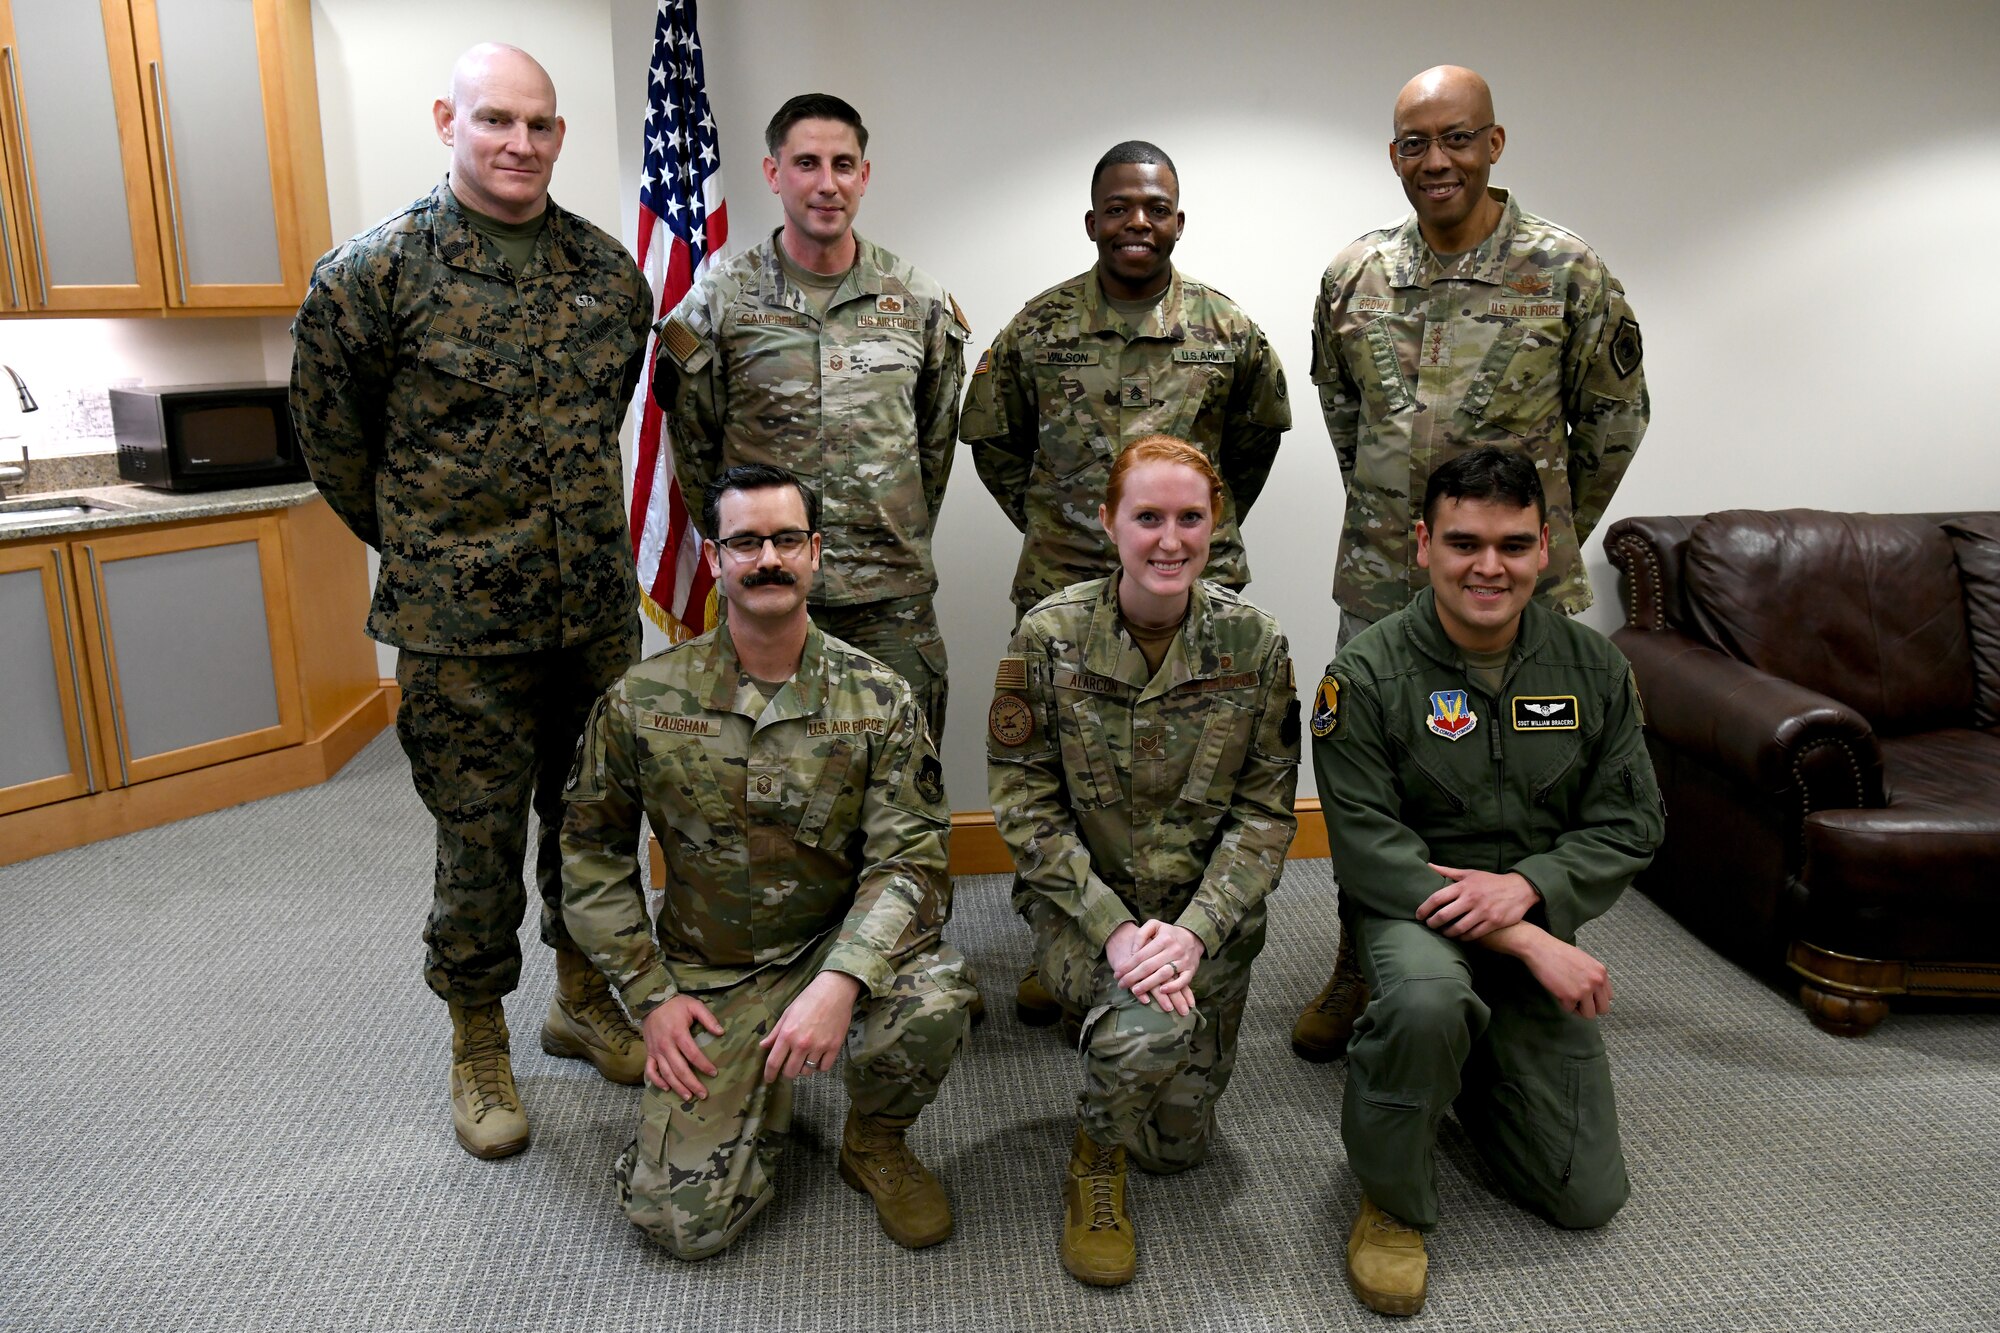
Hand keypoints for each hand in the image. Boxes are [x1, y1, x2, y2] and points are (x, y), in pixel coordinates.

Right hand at [642, 993, 723, 1100]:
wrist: (652, 1002)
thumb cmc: (676, 1004)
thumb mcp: (694, 1005)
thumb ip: (708, 1018)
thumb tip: (721, 1032)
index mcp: (678, 1033)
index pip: (693, 1054)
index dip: (704, 1065)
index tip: (714, 1073)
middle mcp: (666, 1045)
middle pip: (679, 1069)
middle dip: (692, 1083)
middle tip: (703, 1094)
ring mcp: (656, 1051)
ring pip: (666, 1074)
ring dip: (677, 1087)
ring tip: (689, 1097)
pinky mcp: (649, 1053)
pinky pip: (650, 1070)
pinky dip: (657, 1081)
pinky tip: (667, 1088)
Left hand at [759, 971, 861, 1083]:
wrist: (835, 990)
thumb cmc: (808, 999)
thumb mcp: (788, 1013)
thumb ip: (775, 1032)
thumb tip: (763, 1046)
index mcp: (787, 1034)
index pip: (774, 1062)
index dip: (769, 1074)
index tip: (769, 1079)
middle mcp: (802, 1044)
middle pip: (791, 1072)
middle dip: (787, 1071)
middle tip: (790, 1065)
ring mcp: (819, 1047)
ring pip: (807, 1071)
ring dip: (804, 1068)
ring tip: (805, 1058)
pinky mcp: (834, 1047)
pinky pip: (824, 1068)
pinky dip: (820, 1066)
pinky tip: (818, 1058)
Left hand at [1108, 919, 1203, 1016]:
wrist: (1194, 937)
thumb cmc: (1169, 933)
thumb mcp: (1155, 925)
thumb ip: (1141, 934)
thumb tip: (1133, 952)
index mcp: (1163, 939)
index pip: (1141, 955)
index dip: (1127, 966)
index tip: (1117, 974)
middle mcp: (1173, 949)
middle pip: (1149, 966)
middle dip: (1133, 977)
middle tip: (1121, 985)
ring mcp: (1183, 961)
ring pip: (1164, 974)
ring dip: (1148, 984)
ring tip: (1135, 990)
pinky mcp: (1191, 970)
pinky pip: (1183, 981)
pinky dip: (1173, 987)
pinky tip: (1162, 991)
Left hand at [1418, 865, 1538, 940]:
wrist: (1520, 889)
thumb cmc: (1491, 881)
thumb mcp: (1470, 874)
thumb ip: (1448, 872)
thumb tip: (1428, 866)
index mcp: (1464, 886)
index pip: (1437, 898)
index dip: (1424, 908)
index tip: (1419, 915)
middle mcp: (1472, 899)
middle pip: (1444, 915)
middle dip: (1433, 923)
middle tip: (1429, 925)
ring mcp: (1483, 912)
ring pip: (1457, 928)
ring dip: (1446, 933)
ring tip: (1443, 932)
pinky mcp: (1493, 923)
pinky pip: (1472, 934)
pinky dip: (1462, 937)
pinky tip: (1458, 936)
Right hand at [1517, 930, 1613, 1018]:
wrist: (1540, 948)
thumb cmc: (1559, 953)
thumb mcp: (1585, 961)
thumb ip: (1593, 976)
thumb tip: (1595, 993)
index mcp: (1601, 973)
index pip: (1609, 997)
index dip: (1596, 998)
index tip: (1586, 996)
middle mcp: (1596, 982)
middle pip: (1603, 1009)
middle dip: (1590, 1008)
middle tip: (1578, 1002)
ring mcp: (1584, 990)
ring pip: (1589, 1014)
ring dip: (1578, 1009)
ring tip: (1568, 998)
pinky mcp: (1570, 996)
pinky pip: (1570, 1010)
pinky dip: (1563, 1004)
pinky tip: (1558, 992)